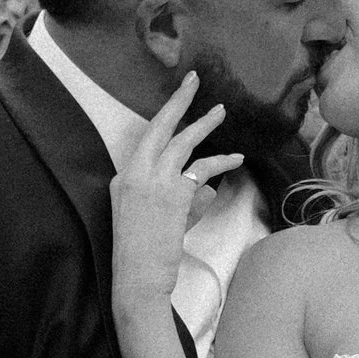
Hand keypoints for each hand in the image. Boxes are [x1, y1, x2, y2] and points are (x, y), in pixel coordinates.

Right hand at [110, 71, 233, 333]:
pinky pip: (202, 169)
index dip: (164, 116)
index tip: (177, 97)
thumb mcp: (149, 218)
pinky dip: (220, 162)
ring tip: (220, 111)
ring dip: (204, 123)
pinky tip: (235, 158)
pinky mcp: (173, 194)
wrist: (136, 278)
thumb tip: (202, 187)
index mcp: (123, 178)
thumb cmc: (141, 255)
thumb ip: (174, 197)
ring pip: (182, 141)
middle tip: (194, 79)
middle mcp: (135, 173)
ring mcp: (153, 182)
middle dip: (178, 100)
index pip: (146, 140)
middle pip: (159, 127)